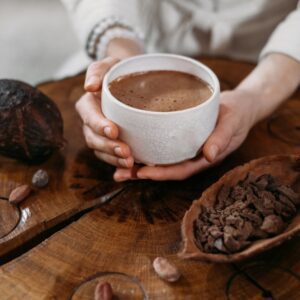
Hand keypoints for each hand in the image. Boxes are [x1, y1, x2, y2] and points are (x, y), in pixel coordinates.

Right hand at [76, 56, 134, 167]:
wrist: (131, 82)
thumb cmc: (120, 72)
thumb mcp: (109, 64)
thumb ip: (98, 71)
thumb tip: (89, 87)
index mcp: (88, 105)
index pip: (89, 116)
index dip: (99, 125)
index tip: (114, 130)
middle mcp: (91, 123)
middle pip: (94, 139)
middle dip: (108, 147)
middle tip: (126, 153)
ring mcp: (100, 135)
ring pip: (101, 151)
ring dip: (114, 159)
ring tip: (130, 162)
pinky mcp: (111, 143)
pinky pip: (111, 157)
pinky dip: (119, 164)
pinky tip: (131, 168)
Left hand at [113, 89, 257, 180]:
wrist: (240, 106)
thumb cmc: (237, 114)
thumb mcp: (233, 123)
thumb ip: (222, 138)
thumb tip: (210, 155)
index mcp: (203, 158)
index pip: (180, 171)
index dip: (161, 173)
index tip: (142, 172)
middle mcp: (191, 157)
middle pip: (164, 169)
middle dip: (142, 173)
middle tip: (119, 174)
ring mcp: (185, 149)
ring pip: (160, 160)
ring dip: (138, 164)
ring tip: (116, 165)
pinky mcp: (180, 138)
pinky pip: (161, 147)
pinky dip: (145, 149)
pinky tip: (129, 145)